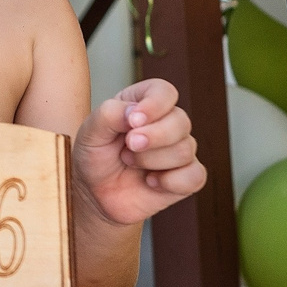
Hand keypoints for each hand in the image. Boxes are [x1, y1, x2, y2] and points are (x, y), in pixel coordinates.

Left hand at [74, 77, 205, 226]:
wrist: (95, 194)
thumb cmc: (94, 157)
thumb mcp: (91, 132)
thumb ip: (110, 114)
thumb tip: (135, 112)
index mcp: (143, 103)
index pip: (164, 92)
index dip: (154, 105)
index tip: (134, 121)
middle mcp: (166, 123)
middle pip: (181, 121)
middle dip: (154, 137)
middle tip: (129, 147)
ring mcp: (178, 150)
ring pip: (185, 150)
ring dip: (152, 160)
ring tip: (130, 163)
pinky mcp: (186, 177)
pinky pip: (195, 176)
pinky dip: (171, 182)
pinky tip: (151, 182)